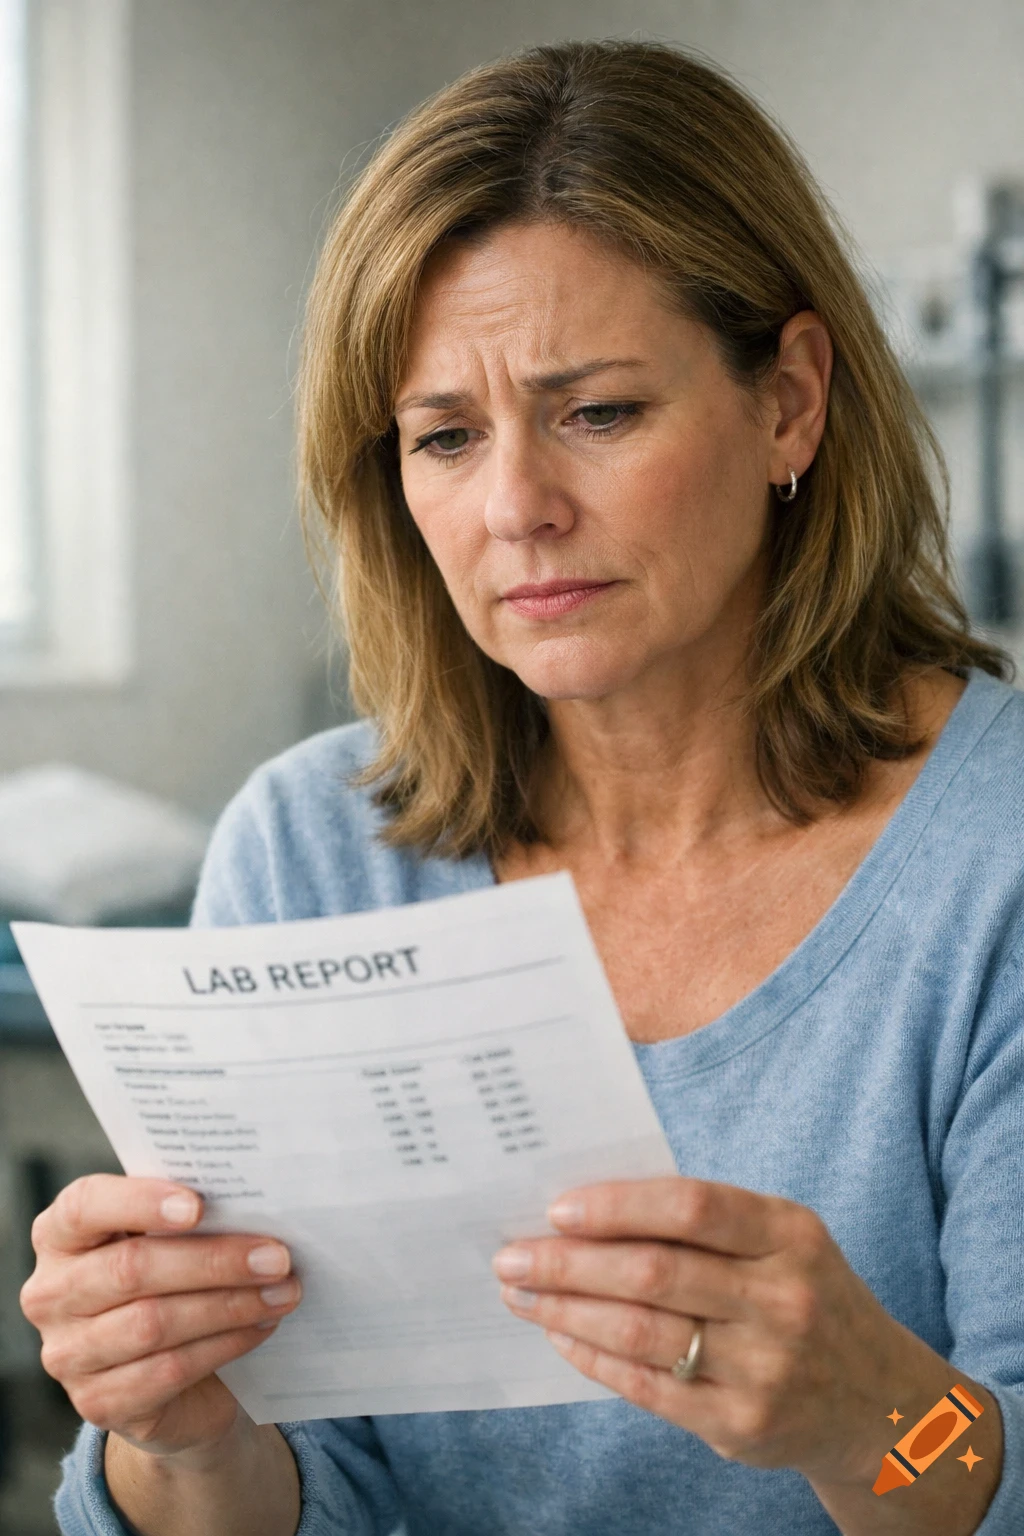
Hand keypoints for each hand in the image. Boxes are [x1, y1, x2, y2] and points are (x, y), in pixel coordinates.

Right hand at [20, 1175, 301, 1458]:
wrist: (168, 1374)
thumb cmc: (169, 1279)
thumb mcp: (168, 1240)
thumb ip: (188, 1217)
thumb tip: (255, 1202)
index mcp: (60, 1235)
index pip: (84, 1207)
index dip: (139, 1202)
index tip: (199, 1205)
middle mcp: (50, 1293)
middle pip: (131, 1270)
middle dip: (213, 1260)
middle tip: (277, 1255)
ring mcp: (67, 1354)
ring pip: (153, 1324)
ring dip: (230, 1305)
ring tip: (282, 1291)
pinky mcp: (97, 1403)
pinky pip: (168, 1371)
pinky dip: (224, 1345)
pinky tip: (260, 1326)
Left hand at [493, 1175, 923, 1484]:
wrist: (882, 1404)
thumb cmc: (807, 1297)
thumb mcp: (784, 1242)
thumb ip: (707, 1223)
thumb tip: (590, 1209)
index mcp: (791, 1234)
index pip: (692, 1206)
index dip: (618, 1206)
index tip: (558, 1208)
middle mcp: (783, 1299)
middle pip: (654, 1272)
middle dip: (569, 1263)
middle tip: (511, 1256)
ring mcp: (765, 1367)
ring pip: (642, 1332)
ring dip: (567, 1311)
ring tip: (523, 1295)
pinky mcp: (743, 1425)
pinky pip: (648, 1387)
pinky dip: (595, 1358)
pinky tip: (562, 1337)